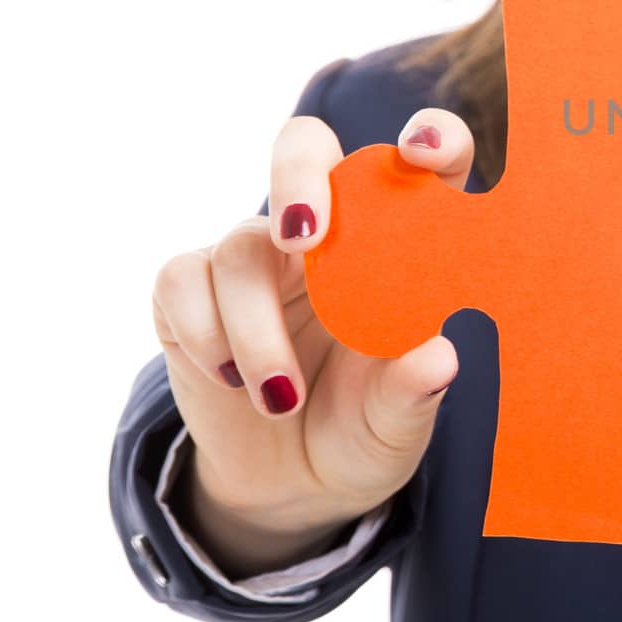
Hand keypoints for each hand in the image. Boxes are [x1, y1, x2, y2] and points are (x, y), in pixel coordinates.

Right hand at [151, 106, 475, 542]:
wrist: (294, 484)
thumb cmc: (365, 430)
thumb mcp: (398, 423)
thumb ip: (413, 390)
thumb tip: (438, 358)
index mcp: (398, 241)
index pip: (421, 164)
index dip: (432, 138)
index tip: (425, 151)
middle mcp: (328, 230)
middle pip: (305, 148)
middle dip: (300, 175)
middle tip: (305, 238)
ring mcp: (259, 254)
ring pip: (243, 244)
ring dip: (257, 327)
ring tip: (282, 398)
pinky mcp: (194, 289)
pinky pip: (183, 277)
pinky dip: (205, 332)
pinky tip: (233, 380)